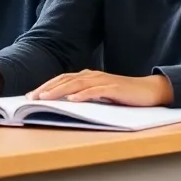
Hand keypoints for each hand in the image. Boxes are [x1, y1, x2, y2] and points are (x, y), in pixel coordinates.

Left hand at [28, 71, 172, 105]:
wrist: (149, 91)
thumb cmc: (123, 95)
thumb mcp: (100, 95)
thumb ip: (84, 96)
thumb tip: (64, 104)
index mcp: (88, 76)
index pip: (62, 79)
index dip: (46, 86)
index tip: (31, 95)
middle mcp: (93, 75)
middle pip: (65, 79)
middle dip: (47, 88)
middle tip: (32, 98)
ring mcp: (104, 81)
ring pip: (77, 84)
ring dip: (59, 91)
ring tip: (45, 98)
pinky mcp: (115, 88)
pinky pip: (96, 91)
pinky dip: (83, 95)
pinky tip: (73, 100)